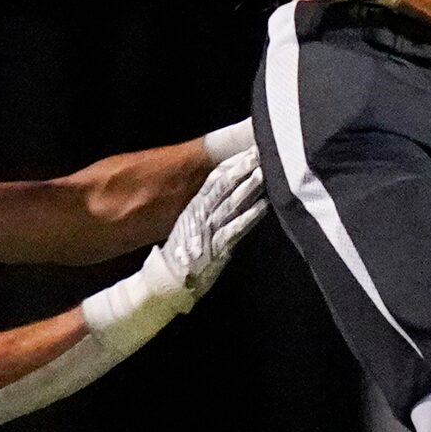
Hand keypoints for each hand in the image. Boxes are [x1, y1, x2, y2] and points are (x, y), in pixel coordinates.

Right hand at [142, 149, 266, 309]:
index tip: (246, 150)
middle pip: (223, 186)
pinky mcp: (217, 247)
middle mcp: (201, 214)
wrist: (167, 280)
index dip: (231, 164)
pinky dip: (250, 217)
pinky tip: (263, 206)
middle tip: (257, 152)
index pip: (214, 179)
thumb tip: (227, 190)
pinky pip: (235, 229)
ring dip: (248, 187)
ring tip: (262, 172)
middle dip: (241, 168)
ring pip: (231, 203)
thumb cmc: (183, 252)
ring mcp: (209, 229)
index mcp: (195, 206)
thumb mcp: (191, 223)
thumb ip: (206, 207)